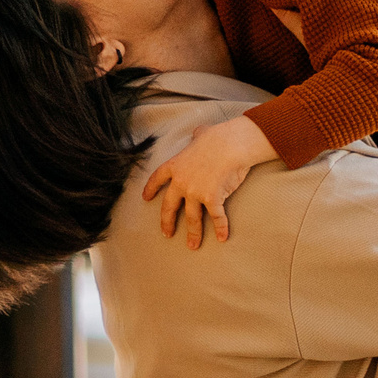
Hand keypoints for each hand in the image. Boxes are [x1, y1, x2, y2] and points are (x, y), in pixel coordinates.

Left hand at [142, 113, 276, 247]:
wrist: (231, 144)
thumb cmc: (218, 137)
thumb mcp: (201, 135)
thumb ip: (197, 137)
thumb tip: (199, 132)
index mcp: (175, 166)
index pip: (157, 179)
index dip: (151, 189)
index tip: (146, 198)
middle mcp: (181, 182)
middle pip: (169, 207)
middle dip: (167, 222)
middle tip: (166, 233)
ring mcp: (195, 192)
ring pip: (192, 218)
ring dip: (193, 234)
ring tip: (192, 246)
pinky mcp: (212, 199)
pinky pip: (216, 217)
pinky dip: (220, 228)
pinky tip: (222, 238)